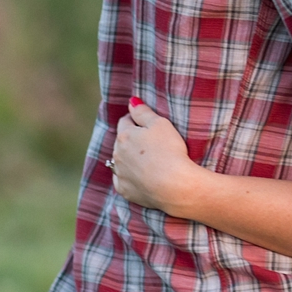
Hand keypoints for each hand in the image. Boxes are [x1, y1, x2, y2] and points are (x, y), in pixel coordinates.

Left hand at [111, 100, 205, 216]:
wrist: (174, 186)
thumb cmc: (170, 151)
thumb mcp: (160, 124)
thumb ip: (143, 112)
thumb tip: (131, 101)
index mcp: (124, 136)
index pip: (125, 121)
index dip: (136, 120)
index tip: (147, 124)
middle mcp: (117, 154)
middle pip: (122, 141)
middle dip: (132, 140)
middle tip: (150, 142)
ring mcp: (119, 173)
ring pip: (120, 161)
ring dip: (129, 158)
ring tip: (148, 160)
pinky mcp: (124, 190)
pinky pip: (123, 180)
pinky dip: (129, 177)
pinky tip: (142, 177)